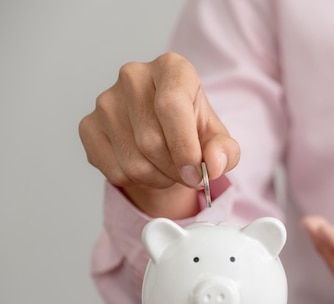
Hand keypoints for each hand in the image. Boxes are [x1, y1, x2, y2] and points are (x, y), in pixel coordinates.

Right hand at [79, 52, 239, 217]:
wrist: (164, 135)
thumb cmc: (193, 131)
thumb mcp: (217, 139)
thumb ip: (224, 151)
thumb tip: (214, 165)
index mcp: (171, 68)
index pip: (171, 106)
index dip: (185, 148)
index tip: (196, 174)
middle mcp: (134, 76)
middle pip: (151, 141)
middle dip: (176, 171)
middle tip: (189, 177)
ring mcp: (106, 100)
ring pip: (134, 162)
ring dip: (159, 179)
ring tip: (169, 170)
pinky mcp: (88, 125)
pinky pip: (115, 171)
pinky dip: (136, 182)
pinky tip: (146, 168)